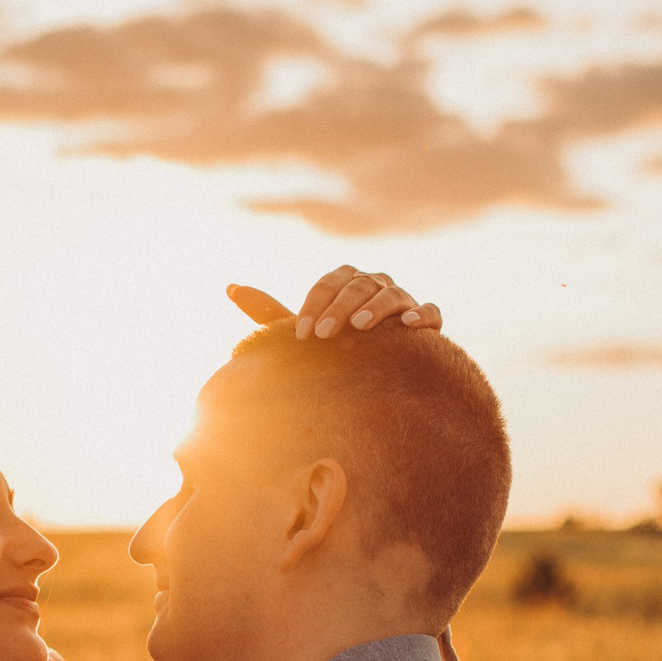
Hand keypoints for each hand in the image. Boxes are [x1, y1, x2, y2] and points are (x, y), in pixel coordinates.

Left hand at [227, 267, 441, 339]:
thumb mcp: (301, 332)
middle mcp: (375, 287)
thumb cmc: (333, 351)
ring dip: (376, 308)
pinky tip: (411, 326)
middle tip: (324, 335)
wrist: (374, 377)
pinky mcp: (427, 325)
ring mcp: (404, 302)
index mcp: (346, 284)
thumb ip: (270, 311)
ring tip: (360, 328)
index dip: (315, 304)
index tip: (302, 334)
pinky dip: (424, 315)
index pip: (330, 282)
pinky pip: (432, 311)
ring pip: (392, 294)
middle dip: (340, 307)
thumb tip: (229, 286)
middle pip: (359, 285)